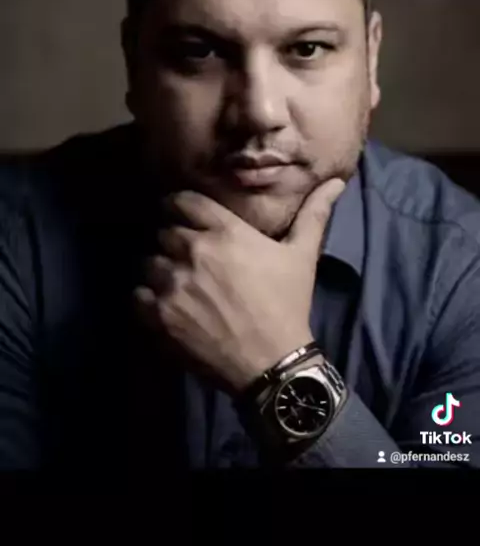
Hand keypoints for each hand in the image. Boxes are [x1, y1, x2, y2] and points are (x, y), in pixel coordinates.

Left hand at [133, 178, 344, 393]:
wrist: (272, 362)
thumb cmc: (287, 304)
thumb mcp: (302, 256)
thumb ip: (314, 215)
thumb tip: (336, 182)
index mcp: (226, 231)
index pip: (183, 201)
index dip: (180, 206)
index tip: (182, 215)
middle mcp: (194, 251)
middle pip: (164, 231)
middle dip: (173, 241)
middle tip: (186, 258)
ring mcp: (174, 283)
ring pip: (149, 263)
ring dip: (159, 271)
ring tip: (175, 284)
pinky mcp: (160, 315)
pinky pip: (137, 295)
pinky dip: (146, 299)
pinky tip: (164, 306)